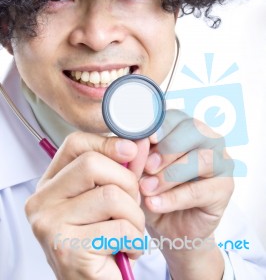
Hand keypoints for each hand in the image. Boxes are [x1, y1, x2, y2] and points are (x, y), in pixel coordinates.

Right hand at [25, 132, 149, 279]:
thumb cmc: (101, 241)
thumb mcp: (107, 199)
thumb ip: (122, 169)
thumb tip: (142, 141)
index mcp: (49, 185)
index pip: (74, 144)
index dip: (107, 142)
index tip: (131, 151)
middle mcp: (41, 202)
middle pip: (92, 164)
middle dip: (127, 183)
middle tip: (132, 206)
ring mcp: (50, 226)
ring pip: (111, 195)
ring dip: (135, 217)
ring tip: (131, 233)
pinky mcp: (68, 250)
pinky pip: (120, 228)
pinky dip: (136, 240)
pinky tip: (128, 251)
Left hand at [139, 110, 233, 279]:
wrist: (168, 226)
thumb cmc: (153, 189)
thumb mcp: (140, 169)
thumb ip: (140, 155)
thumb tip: (137, 144)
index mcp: (184, 127)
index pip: (175, 116)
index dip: (159, 126)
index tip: (144, 140)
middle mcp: (207, 138)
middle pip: (193, 130)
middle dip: (167, 148)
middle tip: (147, 167)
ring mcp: (220, 161)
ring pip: (200, 159)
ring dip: (170, 175)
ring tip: (146, 189)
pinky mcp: (225, 188)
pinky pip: (200, 190)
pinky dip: (174, 198)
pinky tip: (155, 204)